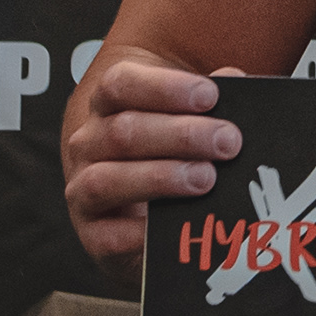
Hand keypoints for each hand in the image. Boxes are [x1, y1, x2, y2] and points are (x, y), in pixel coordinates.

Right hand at [61, 42, 246, 267]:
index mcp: (108, 106)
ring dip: (160, 177)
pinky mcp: (92, 236)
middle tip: (228, 142)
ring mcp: (82, 191)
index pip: (120, 84)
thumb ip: (206, 102)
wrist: (136, 216)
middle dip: (182, 136)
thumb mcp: (184, 119)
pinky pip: (109, 236)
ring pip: (106, 180)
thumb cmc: (166, 154)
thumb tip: (234, 79)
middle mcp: (88, 145)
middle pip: (124, 132)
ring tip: (206, 178)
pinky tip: (177, 224)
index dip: (164, 87)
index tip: (210, 95)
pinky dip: (142, 232)